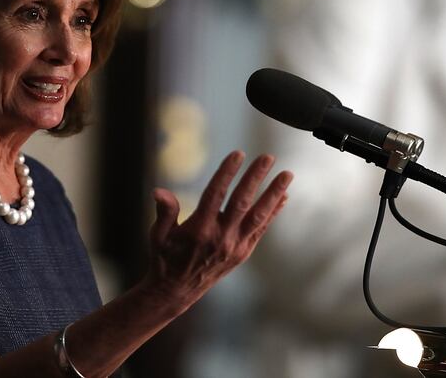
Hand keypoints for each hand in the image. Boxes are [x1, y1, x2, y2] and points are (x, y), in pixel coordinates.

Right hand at [144, 151, 291, 310]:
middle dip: (256, 178)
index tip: (238, 154)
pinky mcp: (243, 253)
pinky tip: (283, 196)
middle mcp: (220, 238)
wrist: (177, 291)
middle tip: (268, 156)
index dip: (227, 172)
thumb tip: (158, 191)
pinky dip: (273, 212)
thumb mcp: (159, 235)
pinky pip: (261, 229)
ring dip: (273, 194)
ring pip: (258, 216)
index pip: (215, 194)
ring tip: (287, 175)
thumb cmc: (165, 257)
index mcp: (199, 229)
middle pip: (242, 202)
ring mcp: (235, 246)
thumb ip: (165, 212)